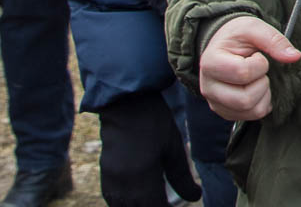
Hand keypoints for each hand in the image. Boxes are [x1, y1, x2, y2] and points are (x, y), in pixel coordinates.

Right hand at [97, 90, 201, 206]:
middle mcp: (124, 185)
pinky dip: (123, 204)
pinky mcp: (105, 175)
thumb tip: (195, 198)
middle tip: (167, 204)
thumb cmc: (154, 123)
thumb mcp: (173, 149)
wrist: (125, 104)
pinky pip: (112, 200)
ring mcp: (111, 181)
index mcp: (144, 179)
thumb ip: (182, 177)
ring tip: (154, 202)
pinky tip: (136, 199)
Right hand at [198, 15, 300, 122]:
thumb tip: (295, 57)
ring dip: (264, 94)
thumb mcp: (253, 27)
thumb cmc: (237, 36)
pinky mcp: (225, 112)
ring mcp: (216, 102)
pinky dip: (262, 103)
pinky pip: (252, 116)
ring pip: (250, 110)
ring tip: (258, 78)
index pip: (243, 73)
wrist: (224, 46)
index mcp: (211, 63)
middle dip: (262, 83)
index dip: (260, 64)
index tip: (257, 55)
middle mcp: (208, 87)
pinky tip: (257, 88)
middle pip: (245, 99)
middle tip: (259, 70)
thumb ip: (274, 40)